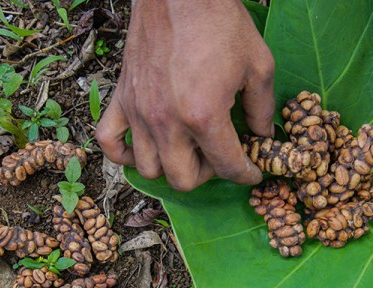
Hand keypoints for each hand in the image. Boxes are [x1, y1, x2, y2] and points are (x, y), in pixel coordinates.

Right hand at [96, 0, 274, 190]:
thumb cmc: (220, 23)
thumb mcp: (259, 65)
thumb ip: (262, 109)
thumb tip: (263, 136)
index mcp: (204, 116)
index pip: (228, 167)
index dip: (246, 174)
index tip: (252, 171)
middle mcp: (167, 122)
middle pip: (183, 180)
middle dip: (208, 174)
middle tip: (219, 154)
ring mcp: (140, 112)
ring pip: (148, 169)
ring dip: (171, 167)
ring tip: (187, 148)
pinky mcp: (122, 98)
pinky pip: (109, 141)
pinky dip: (123, 153)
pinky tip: (144, 146)